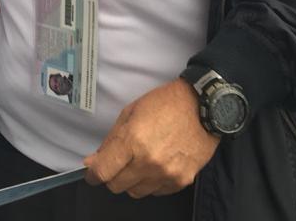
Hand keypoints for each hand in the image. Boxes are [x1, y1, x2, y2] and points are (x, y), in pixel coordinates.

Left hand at [84, 78, 219, 197]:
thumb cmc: (165, 104)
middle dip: (112, 176)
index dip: (93, 174)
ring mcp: (166, 174)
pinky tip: (156, 165)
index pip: (103, 172)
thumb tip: (93, 161)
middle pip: (116, 186)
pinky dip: (151, 182)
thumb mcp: (131, 112)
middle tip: (118, 163)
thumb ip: (110, 140)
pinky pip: (156, 192)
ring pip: (135, 192)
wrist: (203, 107)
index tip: (92, 173)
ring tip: (140, 161)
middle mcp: (149, 161)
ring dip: (132, 180)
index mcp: (133, 140)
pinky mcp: (181, 180)